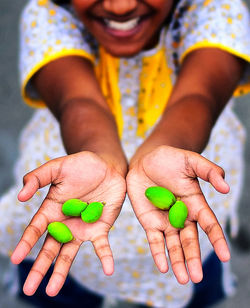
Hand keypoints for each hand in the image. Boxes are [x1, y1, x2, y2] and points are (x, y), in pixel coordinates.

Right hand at [11, 151, 125, 295]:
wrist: (108, 166)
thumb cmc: (82, 165)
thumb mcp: (57, 167)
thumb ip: (37, 178)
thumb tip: (20, 196)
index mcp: (52, 210)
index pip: (35, 230)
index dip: (25, 243)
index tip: (15, 258)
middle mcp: (65, 223)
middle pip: (49, 248)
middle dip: (39, 268)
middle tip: (29, 289)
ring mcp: (82, 228)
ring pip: (69, 253)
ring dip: (61, 271)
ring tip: (52, 291)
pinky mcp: (100, 228)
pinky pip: (102, 246)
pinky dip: (105, 257)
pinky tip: (108, 270)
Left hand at [126, 145, 229, 283]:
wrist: (145, 160)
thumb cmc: (170, 159)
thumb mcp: (191, 161)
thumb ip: (209, 171)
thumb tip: (226, 187)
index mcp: (195, 203)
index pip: (208, 223)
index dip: (217, 239)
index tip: (224, 256)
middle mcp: (182, 215)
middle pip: (190, 240)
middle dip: (193, 258)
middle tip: (197, 277)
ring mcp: (165, 220)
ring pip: (173, 244)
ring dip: (178, 261)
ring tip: (182, 279)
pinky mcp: (149, 221)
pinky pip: (155, 240)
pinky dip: (159, 253)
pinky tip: (163, 266)